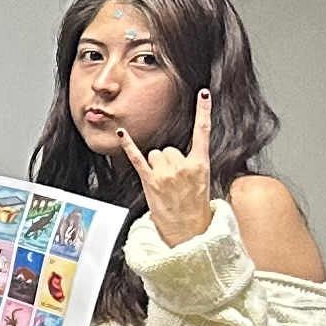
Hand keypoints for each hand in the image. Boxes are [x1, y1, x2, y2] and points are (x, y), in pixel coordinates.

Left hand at [130, 90, 217, 247]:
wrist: (188, 232)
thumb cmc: (194, 208)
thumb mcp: (202, 183)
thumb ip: (192, 164)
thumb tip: (177, 154)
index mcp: (201, 164)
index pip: (203, 132)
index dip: (203, 111)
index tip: (202, 93)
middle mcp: (184, 166)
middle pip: (168, 147)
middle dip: (168, 161)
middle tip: (173, 181)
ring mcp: (166, 174)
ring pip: (155, 153)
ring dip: (155, 166)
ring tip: (163, 185)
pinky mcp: (150, 181)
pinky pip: (137, 158)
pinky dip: (128, 145)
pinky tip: (122, 133)